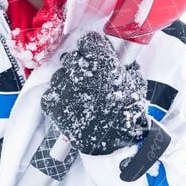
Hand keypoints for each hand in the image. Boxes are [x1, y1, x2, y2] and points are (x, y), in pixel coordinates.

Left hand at [41, 31, 148, 154]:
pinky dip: (57, 98)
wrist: (115, 145)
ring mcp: (65, 89)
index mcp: (103, 64)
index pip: (88, 41)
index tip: (96, 55)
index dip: (93, 48)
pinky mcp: (53, 105)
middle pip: (72, 57)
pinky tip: (69, 105)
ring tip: (79, 95)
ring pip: (59, 75)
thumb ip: (127, 65)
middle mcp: (81, 73)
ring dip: (67, 81)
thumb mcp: (136, 84)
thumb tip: (121, 55)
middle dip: (80, 65)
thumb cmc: (128, 114)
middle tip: (88, 78)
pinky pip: (49, 93)